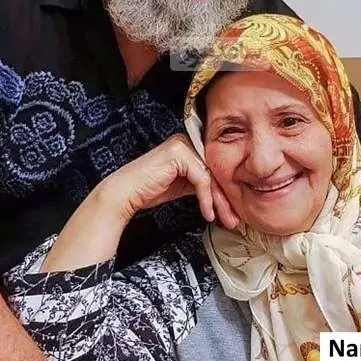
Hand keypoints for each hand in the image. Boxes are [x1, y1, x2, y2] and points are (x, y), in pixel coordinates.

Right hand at [98, 133, 239, 228]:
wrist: (126, 193)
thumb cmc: (149, 190)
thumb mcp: (183, 184)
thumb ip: (201, 182)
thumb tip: (224, 195)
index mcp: (189, 145)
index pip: (214, 168)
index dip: (224, 191)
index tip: (231, 210)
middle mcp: (187, 141)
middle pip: (215, 171)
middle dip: (226, 198)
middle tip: (233, 218)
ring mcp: (183, 145)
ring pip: (211, 176)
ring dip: (219, 202)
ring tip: (224, 219)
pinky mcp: (179, 154)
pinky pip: (201, 179)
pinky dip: (206, 199)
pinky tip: (207, 213)